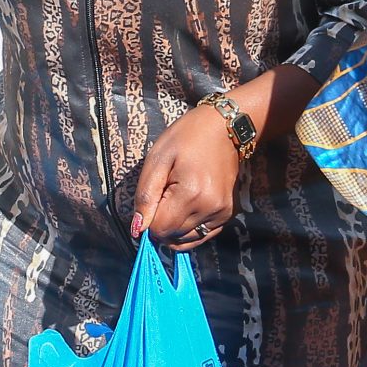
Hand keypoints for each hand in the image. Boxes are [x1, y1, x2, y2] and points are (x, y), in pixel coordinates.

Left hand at [130, 105, 244, 248]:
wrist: (223, 127)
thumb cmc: (186, 137)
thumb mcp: (157, 159)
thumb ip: (146, 196)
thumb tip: (138, 229)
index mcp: (191, 193)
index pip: (160, 229)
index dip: (149, 220)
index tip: (153, 199)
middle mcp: (210, 207)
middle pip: (174, 236)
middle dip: (162, 222)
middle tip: (165, 194)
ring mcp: (222, 212)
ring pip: (188, 239)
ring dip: (176, 227)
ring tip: (176, 200)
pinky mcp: (228, 213)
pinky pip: (203, 234)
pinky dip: (190, 229)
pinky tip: (187, 208)